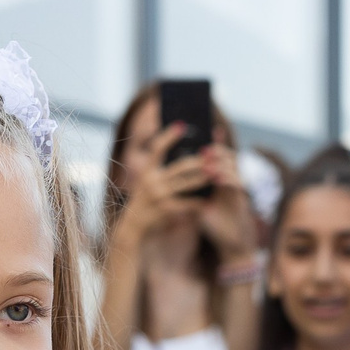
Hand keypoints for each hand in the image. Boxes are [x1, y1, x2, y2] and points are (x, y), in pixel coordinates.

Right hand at [110, 121, 216, 247]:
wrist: (132, 224)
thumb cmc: (144, 199)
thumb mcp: (146, 181)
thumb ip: (160, 169)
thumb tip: (182, 155)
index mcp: (146, 170)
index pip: (158, 149)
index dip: (169, 136)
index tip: (182, 125)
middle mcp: (151, 180)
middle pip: (181, 166)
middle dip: (199, 161)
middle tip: (214, 156)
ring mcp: (158, 195)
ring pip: (187, 183)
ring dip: (203, 178)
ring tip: (216, 174)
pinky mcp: (165, 209)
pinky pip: (187, 203)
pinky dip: (198, 202)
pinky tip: (207, 201)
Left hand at [194, 147, 257, 257]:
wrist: (231, 244)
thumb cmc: (216, 227)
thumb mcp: (200, 208)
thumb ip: (192, 196)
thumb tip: (173, 185)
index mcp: (222, 182)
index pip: (220, 159)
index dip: (214, 148)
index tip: (200, 144)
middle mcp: (233, 183)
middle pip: (230, 158)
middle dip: (218, 152)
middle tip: (204, 151)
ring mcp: (239, 190)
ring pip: (235, 168)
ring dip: (221, 164)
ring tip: (208, 163)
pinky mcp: (243, 200)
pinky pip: (238, 184)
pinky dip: (228, 179)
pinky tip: (217, 178)